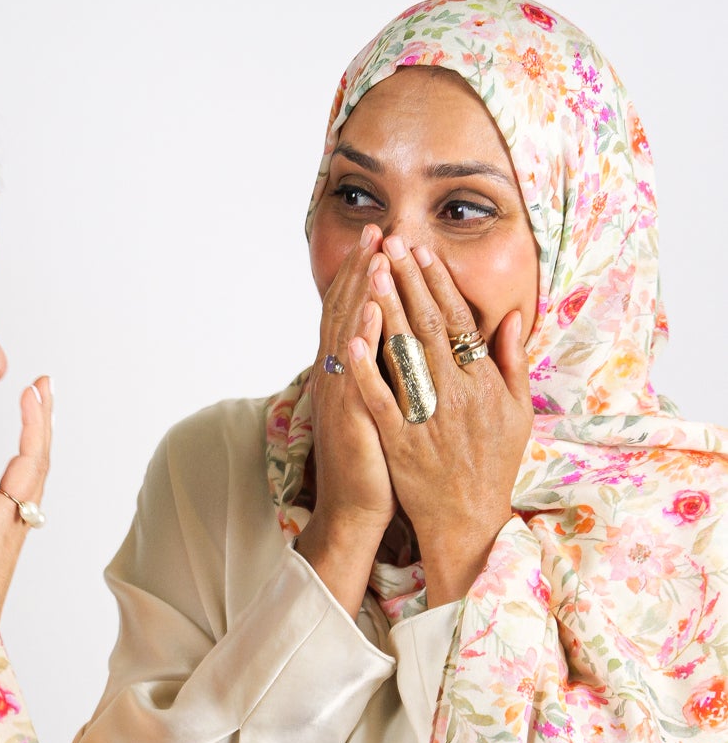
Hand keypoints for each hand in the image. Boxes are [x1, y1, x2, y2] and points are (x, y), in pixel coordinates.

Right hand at [0, 378, 50, 742]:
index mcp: (5, 518)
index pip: (28, 459)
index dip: (34, 421)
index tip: (34, 386)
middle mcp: (15, 523)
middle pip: (38, 463)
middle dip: (42, 422)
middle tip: (44, 385)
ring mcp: (9, 535)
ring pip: (31, 479)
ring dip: (35, 442)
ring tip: (34, 411)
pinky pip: (19, 495)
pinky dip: (22, 467)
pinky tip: (14, 468)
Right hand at [295, 226, 395, 617]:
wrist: (355, 511)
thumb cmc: (377, 461)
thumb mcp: (383, 408)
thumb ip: (390, 369)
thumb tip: (401, 336)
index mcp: (353, 372)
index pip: (358, 311)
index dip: (368, 274)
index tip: (382, 240)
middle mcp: (341, 378)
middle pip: (349, 312)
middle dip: (365, 270)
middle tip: (378, 231)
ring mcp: (343, 397)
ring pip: (349, 336)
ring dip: (361, 294)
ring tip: (374, 258)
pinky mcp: (351, 420)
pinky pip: (355, 376)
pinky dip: (359, 344)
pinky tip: (367, 317)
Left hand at [349, 240, 531, 603]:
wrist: (468, 519)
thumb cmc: (493, 463)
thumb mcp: (517, 412)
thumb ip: (512, 362)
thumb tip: (512, 315)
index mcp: (482, 383)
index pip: (458, 322)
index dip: (439, 284)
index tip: (423, 252)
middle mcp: (456, 394)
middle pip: (427, 327)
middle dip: (408, 282)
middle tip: (390, 244)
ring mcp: (426, 417)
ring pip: (402, 354)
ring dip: (385, 310)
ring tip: (371, 271)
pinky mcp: (399, 441)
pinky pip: (379, 399)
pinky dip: (365, 368)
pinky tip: (351, 338)